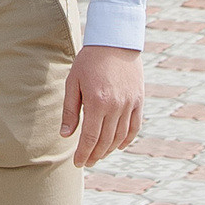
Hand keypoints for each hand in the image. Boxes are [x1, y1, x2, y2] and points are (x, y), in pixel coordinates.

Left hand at [62, 45, 141, 168]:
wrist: (115, 41)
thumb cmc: (90, 60)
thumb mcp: (73, 82)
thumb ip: (70, 110)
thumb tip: (66, 135)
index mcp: (97, 102)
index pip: (90, 138)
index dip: (83, 153)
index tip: (77, 163)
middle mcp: (116, 106)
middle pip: (106, 141)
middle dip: (95, 155)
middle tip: (87, 162)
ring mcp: (130, 104)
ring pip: (120, 137)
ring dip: (109, 150)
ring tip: (99, 155)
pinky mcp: (139, 100)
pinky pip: (135, 126)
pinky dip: (127, 139)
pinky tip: (118, 146)